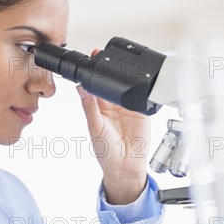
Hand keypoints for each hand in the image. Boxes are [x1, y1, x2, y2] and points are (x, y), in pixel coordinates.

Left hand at [78, 49, 149, 204]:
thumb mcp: (95, 127)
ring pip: (127, 86)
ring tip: (122, 67)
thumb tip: (80, 88)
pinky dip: (141, 89)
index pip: (95, 84)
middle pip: (112, 81)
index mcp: (98, 107)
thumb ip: (90, 107)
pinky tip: (137, 85)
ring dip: (126, 77)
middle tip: (107, 56)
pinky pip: (142, 97)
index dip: (94, 71)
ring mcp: (128, 107)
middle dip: (110, 69)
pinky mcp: (142, 111)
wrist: (125, 167)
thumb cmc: (106, 152)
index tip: (92, 57)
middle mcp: (113, 105)